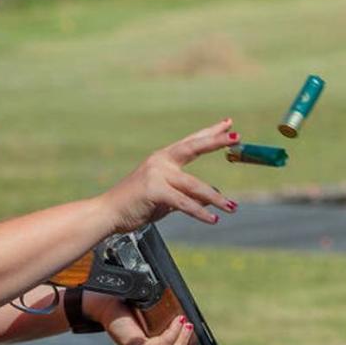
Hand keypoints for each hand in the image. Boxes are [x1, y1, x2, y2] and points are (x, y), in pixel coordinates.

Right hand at [99, 118, 239, 233]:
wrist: (108, 212)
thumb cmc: (135, 204)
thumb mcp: (166, 198)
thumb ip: (188, 194)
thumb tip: (213, 196)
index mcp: (162, 159)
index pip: (191, 142)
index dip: (210, 133)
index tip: (229, 124)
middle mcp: (160, 161)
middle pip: (193, 147)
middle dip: (216, 141)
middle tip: (237, 137)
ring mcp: (156, 174)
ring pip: (193, 185)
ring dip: (216, 198)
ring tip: (232, 207)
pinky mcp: (154, 191)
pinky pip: (183, 203)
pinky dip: (200, 212)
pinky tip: (213, 219)